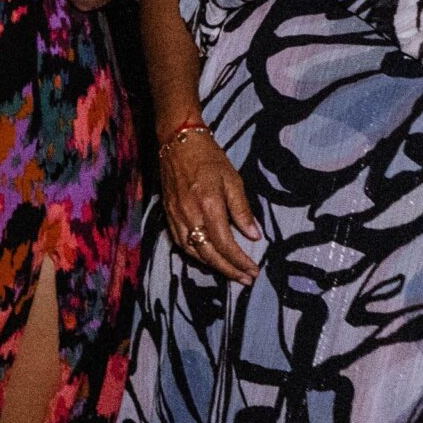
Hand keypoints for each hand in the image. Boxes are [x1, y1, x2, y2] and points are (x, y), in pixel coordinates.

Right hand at [158, 119, 259, 282]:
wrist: (178, 142)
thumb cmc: (209, 158)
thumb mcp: (233, 180)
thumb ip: (242, 210)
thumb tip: (254, 236)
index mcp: (208, 205)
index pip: (225, 243)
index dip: (240, 261)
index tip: (254, 271)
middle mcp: (189, 214)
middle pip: (208, 253)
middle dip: (228, 270)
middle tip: (245, 280)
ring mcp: (176, 216)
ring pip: (192, 251)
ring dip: (212, 266)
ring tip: (229, 272)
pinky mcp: (168, 214)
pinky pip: (180, 242)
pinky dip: (195, 254)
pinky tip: (207, 257)